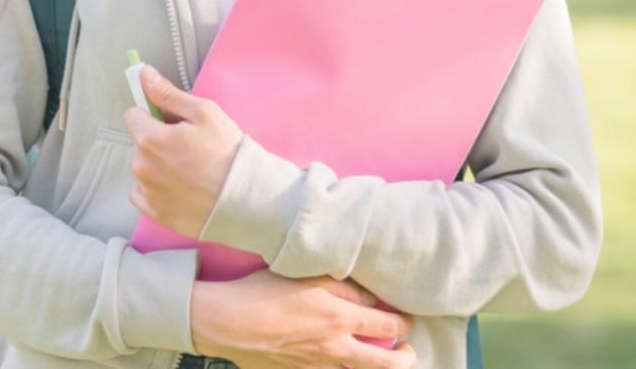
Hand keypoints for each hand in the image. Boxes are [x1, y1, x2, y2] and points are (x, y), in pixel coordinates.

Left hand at [122, 64, 242, 237]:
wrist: (247, 200)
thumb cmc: (228, 152)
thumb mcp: (204, 113)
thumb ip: (168, 94)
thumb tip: (143, 73)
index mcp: (150, 138)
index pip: (132, 116)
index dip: (151, 115)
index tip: (171, 123)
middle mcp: (142, 166)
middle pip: (139, 143)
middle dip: (157, 141)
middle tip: (188, 148)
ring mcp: (147, 192)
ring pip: (142, 168)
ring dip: (157, 166)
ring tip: (189, 171)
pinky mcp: (155, 212)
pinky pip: (143, 194)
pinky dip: (156, 190)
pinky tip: (180, 188)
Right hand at [190, 272, 414, 368]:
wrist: (227, 323)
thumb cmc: (263, 292)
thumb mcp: (304, 276)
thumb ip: (342, 286)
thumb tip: (367, 298)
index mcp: (340, 318)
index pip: (388, 326)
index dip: (403, 323)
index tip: (406, 319)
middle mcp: (335, 348)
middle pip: (385, 364)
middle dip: (404, 358)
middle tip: (408, 351)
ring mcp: (317, 366)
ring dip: (374, 367)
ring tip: (377, 359)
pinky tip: (337, 362)